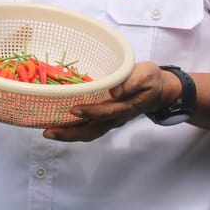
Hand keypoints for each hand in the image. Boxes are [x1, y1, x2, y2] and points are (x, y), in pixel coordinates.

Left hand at [43, 62, 171, 141]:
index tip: (73, 109)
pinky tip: (59, 124)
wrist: (160, 91)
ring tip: (48, 132)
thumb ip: (132, 82)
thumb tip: (115, 90)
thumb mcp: (146, 75)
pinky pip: (89, 127)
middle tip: (48, 132)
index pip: (106, 112)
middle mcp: (116, 117)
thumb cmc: (151, 80)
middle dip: (70, 134)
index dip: (90, 112)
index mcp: (126, 107)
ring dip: (68, 134)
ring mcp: (111, 120)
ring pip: (88, 132)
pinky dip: (73, 128)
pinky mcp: (106, 118)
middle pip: (92, 130)